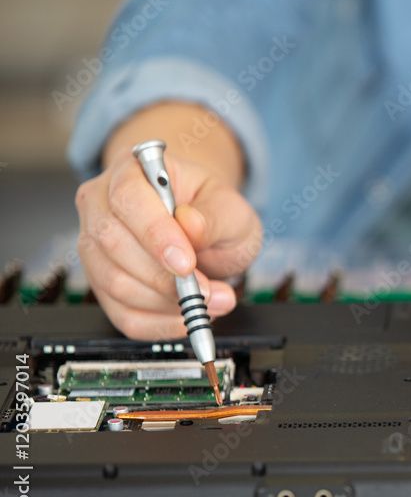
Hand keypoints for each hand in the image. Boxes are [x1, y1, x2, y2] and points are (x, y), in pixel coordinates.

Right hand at [75, 139, 260, 340]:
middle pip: (112, 244)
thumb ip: (215, 216)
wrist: (202, 228)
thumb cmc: (210, 210)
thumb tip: (190, 226)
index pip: (128, 199)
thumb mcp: (230, 207)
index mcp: (131, 172)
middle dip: (163, 277)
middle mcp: (101, 206)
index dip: (155, 234)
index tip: (186, 263)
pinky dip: (158, 324)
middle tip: (207, 291)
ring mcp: (94, 247)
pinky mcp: (102, 284)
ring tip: (210, 301)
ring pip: (114, 283)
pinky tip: (187, 317)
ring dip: (166, 303)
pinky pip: (121, 314)